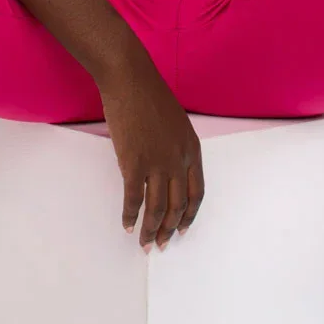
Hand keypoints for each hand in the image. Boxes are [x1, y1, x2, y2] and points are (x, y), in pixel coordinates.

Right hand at [97, 63, 203, 250]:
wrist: (130, 78)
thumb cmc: (149, 96)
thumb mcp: (175, 124)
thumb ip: (174, 149)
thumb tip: (163, 170)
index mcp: (192, 150)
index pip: (196, 193)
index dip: (189, 215)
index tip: (182, 229)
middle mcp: (179, 160)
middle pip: (177, 205)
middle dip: (170, 229)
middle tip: (162, 245)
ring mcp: (157, 162)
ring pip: (157, 208)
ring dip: (151, 230)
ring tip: (145, 244)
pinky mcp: (134, 162)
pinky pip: (133, 198)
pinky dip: (130, 215)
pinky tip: (127, 225)